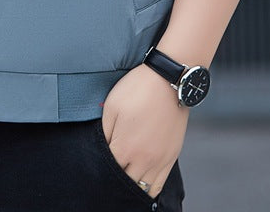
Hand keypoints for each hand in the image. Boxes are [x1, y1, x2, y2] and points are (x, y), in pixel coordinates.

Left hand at [100, 63, 188, 197]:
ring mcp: (160, 161)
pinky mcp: (172, 157)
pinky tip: (141, 182)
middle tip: (109, 170)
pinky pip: (159, 185)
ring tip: (123, 177)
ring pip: (143, 189)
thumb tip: (103, 150)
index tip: (98, 161)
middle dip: (115, 179)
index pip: (108, 169)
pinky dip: (149, 189)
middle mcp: (144, 160)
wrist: (168, 80)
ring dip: (131, 185)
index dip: (100, 166)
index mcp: (125, 147)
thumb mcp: (111, 106)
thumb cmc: (137, 90)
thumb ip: (105, 133)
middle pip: (125, 182)